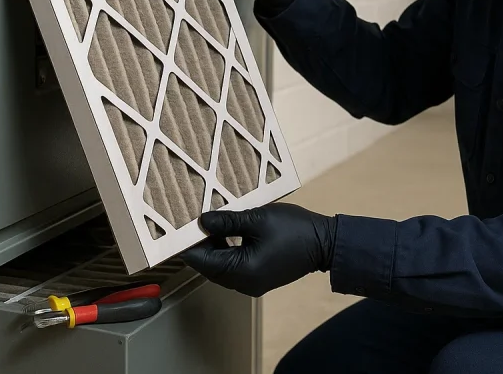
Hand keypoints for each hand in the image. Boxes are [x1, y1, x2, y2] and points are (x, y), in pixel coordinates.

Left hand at [179, 203, 337, 296]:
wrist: (325, 243)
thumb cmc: (294, 229)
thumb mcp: (258, 219)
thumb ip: (227, 222)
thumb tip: (201, 222)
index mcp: (241, 272)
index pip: (201, 260)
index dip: (188, 243)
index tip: (177, 225)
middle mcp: (243, 284)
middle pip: (209, 265)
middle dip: (199, 244)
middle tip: (191, 219)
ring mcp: (251, 283)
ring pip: (220, 266)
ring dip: (213, 246)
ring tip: (207, 221)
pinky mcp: (258, 277)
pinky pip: (233, 266)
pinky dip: (226, 251)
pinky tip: (225, 231)